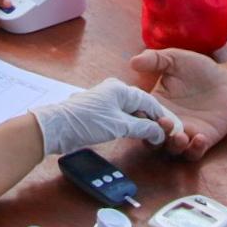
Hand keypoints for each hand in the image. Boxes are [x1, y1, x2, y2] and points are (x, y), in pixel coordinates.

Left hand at [31, 78, 184, 155]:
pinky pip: (119, 116)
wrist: (57, 127)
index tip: (169, 130)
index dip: (160, 116)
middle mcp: (114, 90)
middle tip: (159, 136)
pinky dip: (127, 125)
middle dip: (150, 120)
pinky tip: (130, 135)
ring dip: (138, 124)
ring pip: (129, 111)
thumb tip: (160, 133)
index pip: (149, 100)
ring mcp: (105, 100)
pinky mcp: (97, 111)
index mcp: (121, 88)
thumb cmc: (88, 122)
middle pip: (139, 105)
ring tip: (147, 137)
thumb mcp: (119, 126)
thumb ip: (142, 128)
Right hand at [130, 48, 226, 159]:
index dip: (136, 115)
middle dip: (154, 135)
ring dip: (174, 145)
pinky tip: (200, 138)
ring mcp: (184, 133)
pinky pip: (194, 153)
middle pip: (152, 138)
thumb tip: (133, 62)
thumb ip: (154, 59)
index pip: (140, 115)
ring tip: (180, 136)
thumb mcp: (175, 59)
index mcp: (156, 105)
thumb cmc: (199, 69)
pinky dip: (195, 149)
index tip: (138, 111)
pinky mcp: (203, 140)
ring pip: (172, 149)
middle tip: (163, 123)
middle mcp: (167, 123)